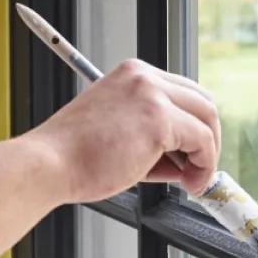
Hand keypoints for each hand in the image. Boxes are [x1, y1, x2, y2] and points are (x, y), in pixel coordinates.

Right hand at [25, 58, 220, 202]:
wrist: (49, 164)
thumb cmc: (74, 156)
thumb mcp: (118, 132)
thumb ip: (152, 136)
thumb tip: (182, 158)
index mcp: (131, 75)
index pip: (181, 93)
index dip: (192, 125)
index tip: (190, 152)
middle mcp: (143, 77)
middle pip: (201, 100)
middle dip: (207, 137)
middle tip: (197, 167)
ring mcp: (152, 94)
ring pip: (207, 118)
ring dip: (207, 153)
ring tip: (192, 179)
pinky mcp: (158, 119)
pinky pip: (202, 141)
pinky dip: (204, 165)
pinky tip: (189, 182)